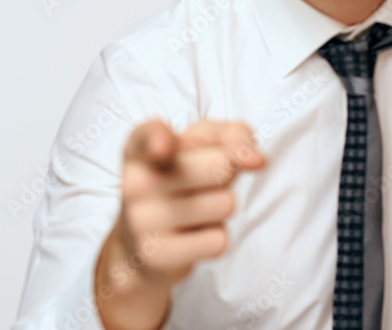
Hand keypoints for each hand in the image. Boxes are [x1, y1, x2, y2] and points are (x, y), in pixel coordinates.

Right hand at [95, 119, 266, 329]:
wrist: (145, 244)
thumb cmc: (182, 179)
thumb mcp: (205, 145)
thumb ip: (234, 136)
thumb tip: (257, 160)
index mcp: (140, 149)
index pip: (147, 137)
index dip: (158, 139)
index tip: (164, 145)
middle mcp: (133, 183)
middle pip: (220, 166)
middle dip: (226, 175)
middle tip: (199, 184)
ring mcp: (141, 222)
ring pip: (225, 204)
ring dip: (221, 208)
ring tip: (193, 211)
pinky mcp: (157, 256)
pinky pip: (219, 241)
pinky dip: (215, 238)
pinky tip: (189, 237)